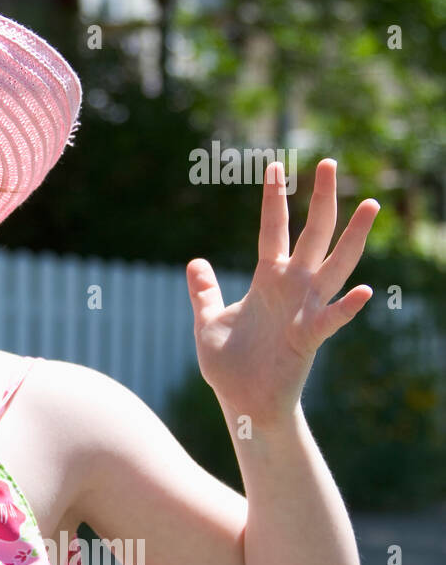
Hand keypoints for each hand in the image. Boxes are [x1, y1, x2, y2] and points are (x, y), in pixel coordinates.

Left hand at [185, 158, 379, 428]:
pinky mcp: (309, 338)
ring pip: (335, 266)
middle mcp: (292, 288)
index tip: (275, 165)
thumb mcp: (208, 321)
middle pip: (313, 234)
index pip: (274, 230)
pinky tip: (365, 291)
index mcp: (268, 280)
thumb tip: (195, 262)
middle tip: (330, 162)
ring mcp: (305, 310)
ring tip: (369, 204)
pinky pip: (332, 320)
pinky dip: (347, 308)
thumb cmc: (229, 365)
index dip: (274, 199)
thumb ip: (205, 292)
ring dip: (352, 237)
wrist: (241, 402)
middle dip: (321, 200)